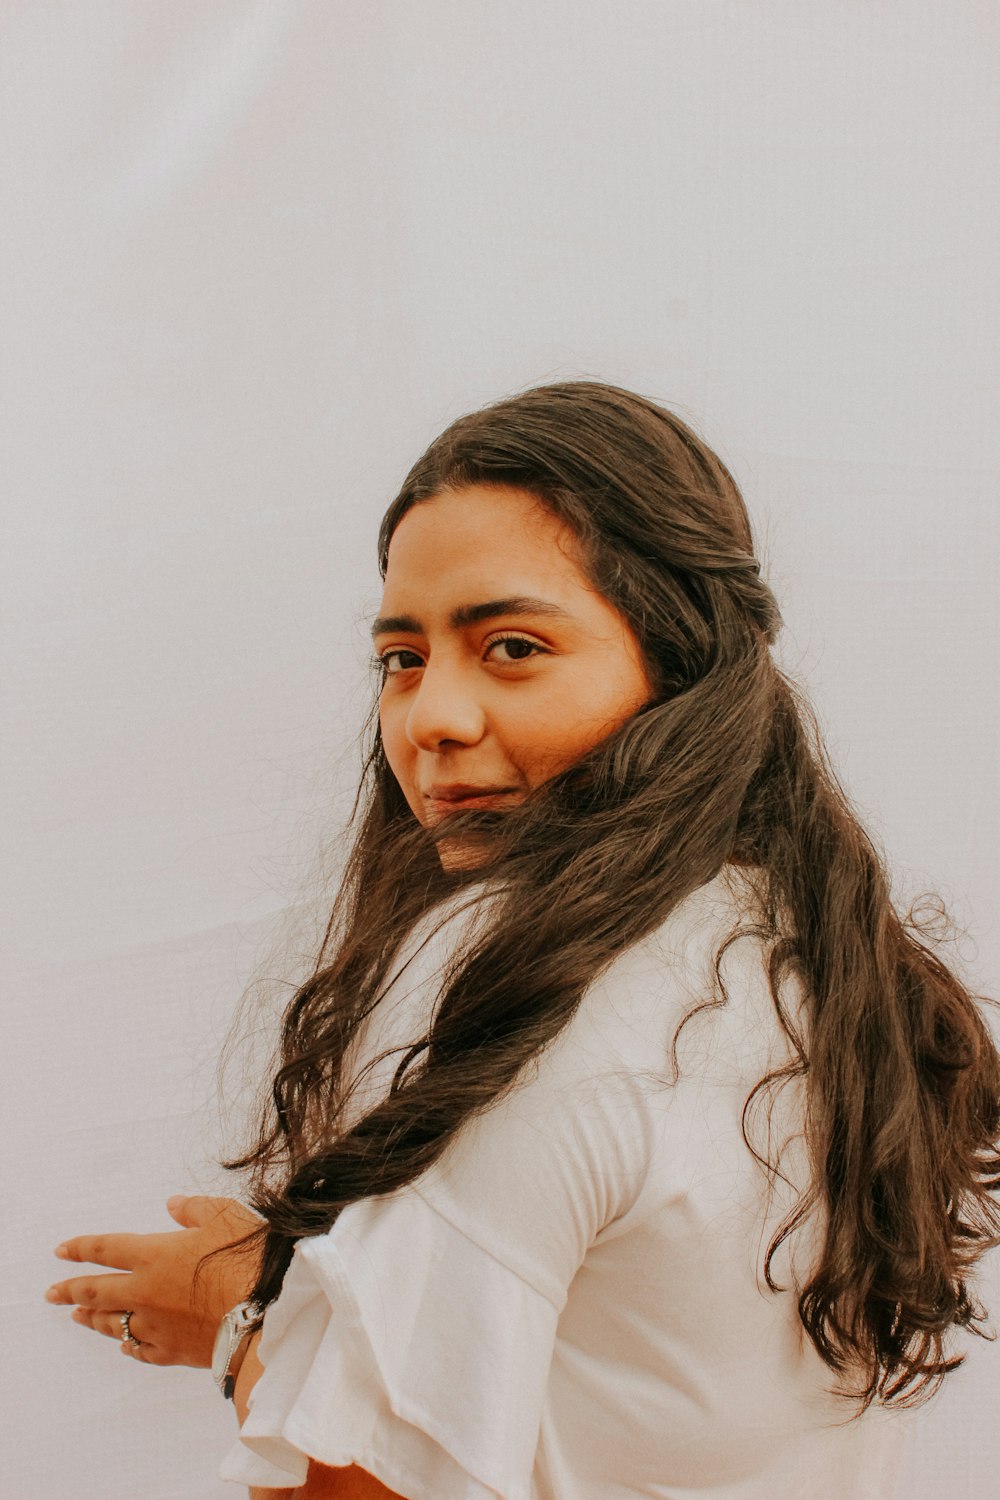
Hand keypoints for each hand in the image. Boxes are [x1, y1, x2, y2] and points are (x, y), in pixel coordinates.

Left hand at [45, 1195, 263, 1367]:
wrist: (265, 1313)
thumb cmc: (247, 1257)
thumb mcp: (225, 1216)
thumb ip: (195, 1209)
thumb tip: (173, 1204)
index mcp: (154, 1255)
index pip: (105, 1249)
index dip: (80, 1248)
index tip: (60, 1250)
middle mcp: (144, 1292)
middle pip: (95, 1291)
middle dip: (69, 1290)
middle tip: (50, 1293)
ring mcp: (155, 1325)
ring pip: (112, 1322)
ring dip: (93, 1318)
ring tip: (79, 1316)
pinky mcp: (171, 1351)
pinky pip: (139, 1349)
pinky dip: (128, 1344)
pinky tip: (124, 1344)